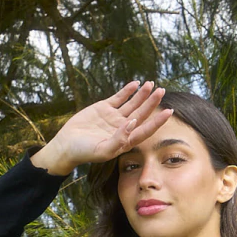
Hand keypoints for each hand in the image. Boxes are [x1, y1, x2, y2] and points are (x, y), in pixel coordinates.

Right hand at [36, 80, 173, 171]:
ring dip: (142, 95)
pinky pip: (119, 97)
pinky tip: (136, 84)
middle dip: (152, 103)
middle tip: (162, 91)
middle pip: (141, 114)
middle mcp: (122, 128)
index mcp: (125, 140)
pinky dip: (127, 91)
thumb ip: (119, 139)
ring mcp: (113, 117)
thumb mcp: (102, 150)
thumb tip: (133, 123)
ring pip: (132, 104)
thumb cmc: (84, 152)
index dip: (158, 121)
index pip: (145, 129)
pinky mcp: (103, 108)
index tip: (169, 112)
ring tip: (151, 84)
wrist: (66, 145)